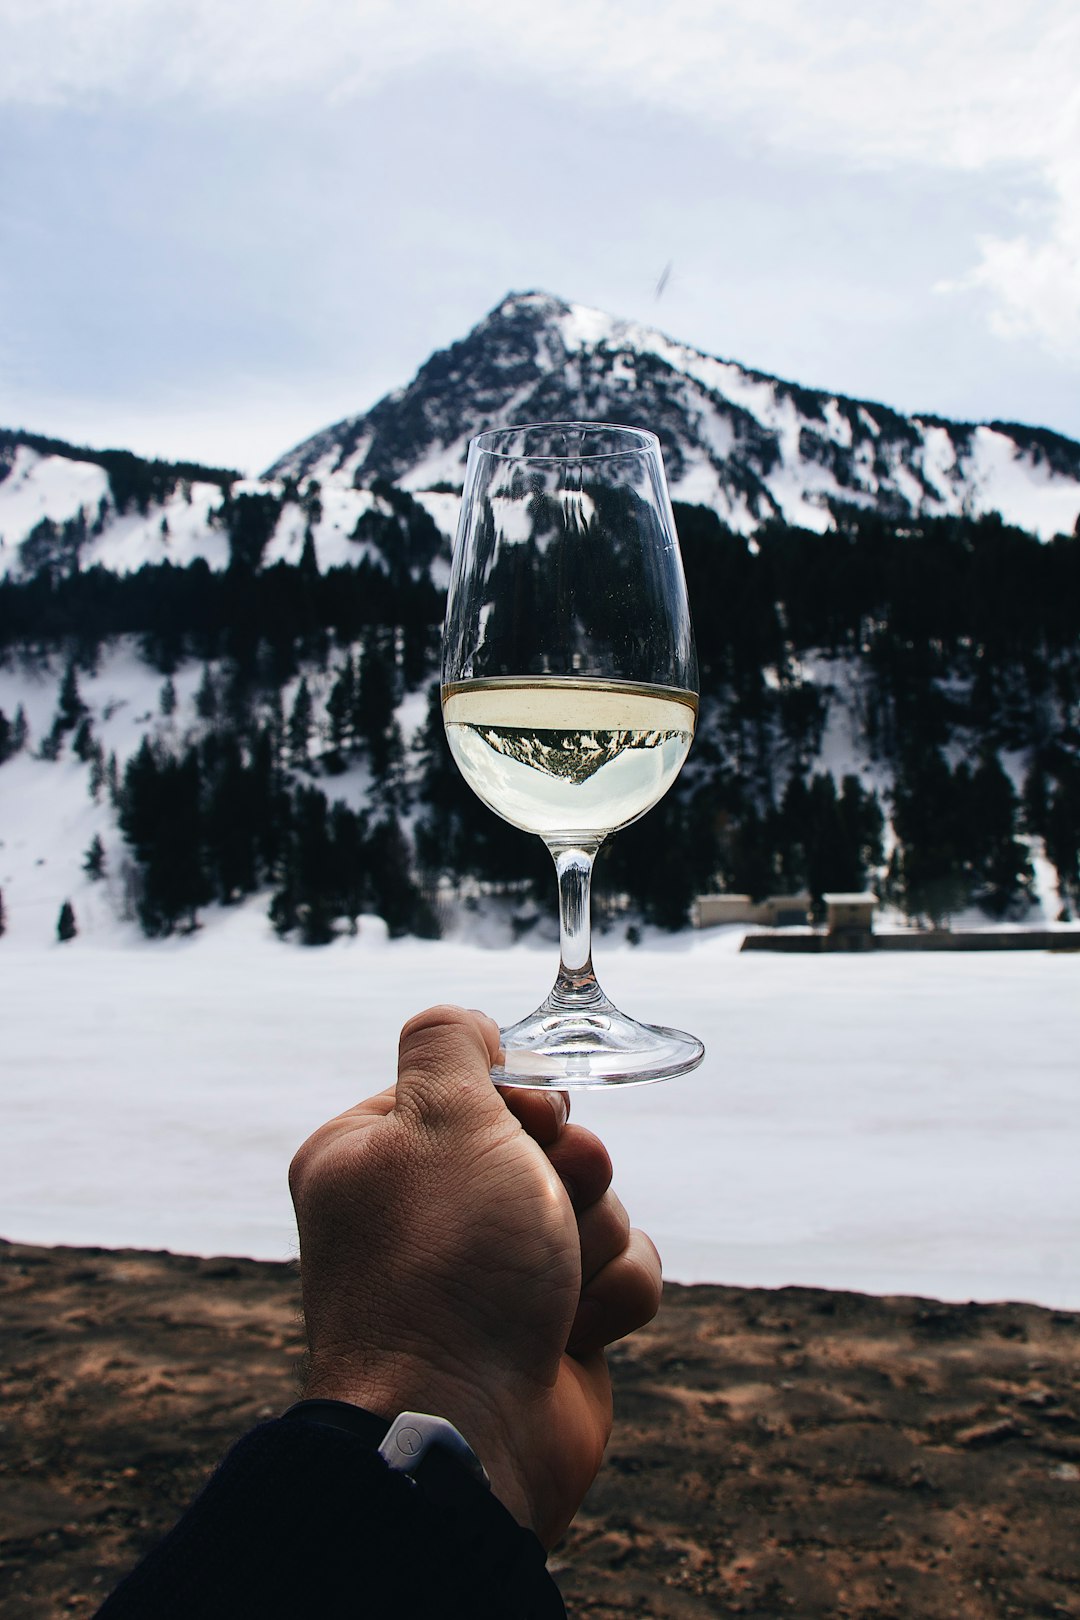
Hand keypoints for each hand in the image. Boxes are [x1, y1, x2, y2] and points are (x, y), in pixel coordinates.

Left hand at [288, 1004, 661, 1545]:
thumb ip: (448, 1043)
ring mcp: (492, 1273)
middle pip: (550, 1140)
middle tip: (545, 1203)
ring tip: (550, 1287)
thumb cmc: (447, 1267)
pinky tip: (574, 1331)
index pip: (478, 1086)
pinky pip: (619, 1269)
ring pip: (595, 1202)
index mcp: (379, 1157)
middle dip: (571, 1171)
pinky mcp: (551, 1326)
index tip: (527, 1124)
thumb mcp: (439, 1117)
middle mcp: (432, 1213)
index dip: (519, 1101)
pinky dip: (611, 1294)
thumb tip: (468, 1025)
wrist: (468, 1431)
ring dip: (592, 1236)